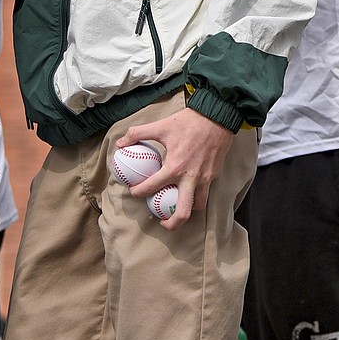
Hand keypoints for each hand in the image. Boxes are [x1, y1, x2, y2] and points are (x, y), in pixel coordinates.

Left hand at [116, 106, 233, 231]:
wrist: (217, 115)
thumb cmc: (189, 121)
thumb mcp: (161, 126)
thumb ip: (138, 133)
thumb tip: (121, 142)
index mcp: (174, 168)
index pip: (151, 188)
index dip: (138, 192)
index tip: (135, 191)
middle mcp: (190, 178)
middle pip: (182, 212)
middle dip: (171, 224)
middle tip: (162, 222)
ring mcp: (205, 178)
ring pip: (198, 206)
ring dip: (188, 210)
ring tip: (178, 208)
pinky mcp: (214, 174)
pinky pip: (206, 191)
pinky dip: (197, 195)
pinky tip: (190, 189)